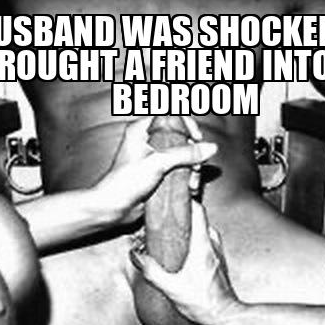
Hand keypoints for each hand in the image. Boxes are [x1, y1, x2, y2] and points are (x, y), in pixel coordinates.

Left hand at [93, 117, 216, 226]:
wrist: (114, 208)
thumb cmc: (125, 183)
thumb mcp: (158, 163)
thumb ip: (185, 154)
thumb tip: (209, 148)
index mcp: (142, 130)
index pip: (170, 116)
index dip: (186, 125)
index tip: (196, 138)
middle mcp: (148, 141)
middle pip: (180, 137)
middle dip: (192, 153)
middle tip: (195, 166)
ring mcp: (155, 159)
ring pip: (182, 157)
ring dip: (192, 169)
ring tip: (192, 182)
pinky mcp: (159, 175)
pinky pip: (179, 171)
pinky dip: (187, 178)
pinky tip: (189, 188)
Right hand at [130, 200, 241, 324]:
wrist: (224, 316)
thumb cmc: (202, 302)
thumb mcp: (171, 287)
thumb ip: (151, 270)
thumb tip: (135, 256)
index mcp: (202, 244)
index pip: (197, 209)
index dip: (184, 198)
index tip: (170, 196)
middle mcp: (212, 243)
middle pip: (198, 217)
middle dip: (181, 214)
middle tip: (164, 216)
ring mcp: (217, 252)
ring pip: (202, 230)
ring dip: (187, 228)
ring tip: (169, 233)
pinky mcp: (218, 261)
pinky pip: (205, 242)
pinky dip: (193, 240)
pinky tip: (180, 251)